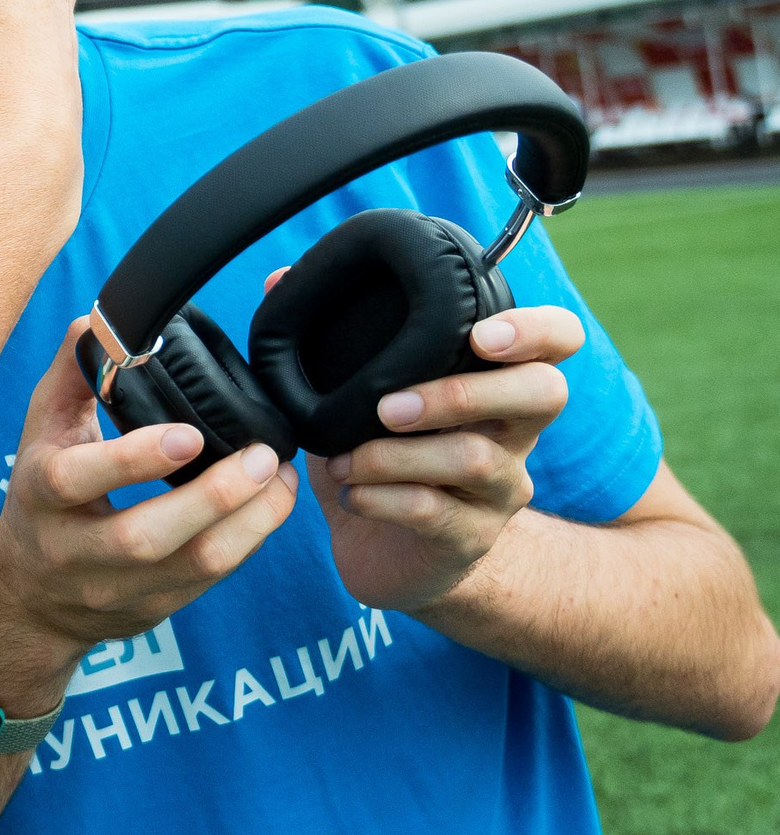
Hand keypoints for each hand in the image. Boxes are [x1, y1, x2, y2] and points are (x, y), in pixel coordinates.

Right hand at [0, 321, 300, 708]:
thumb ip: (72, 375)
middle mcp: (72, 549)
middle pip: (145, 538)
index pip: (78, 480)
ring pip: (191, 566)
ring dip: (249, 522)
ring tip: (279, 477)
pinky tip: (269, 504)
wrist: (28, 597)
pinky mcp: (152, 610)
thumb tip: (97, 321)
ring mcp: (113, 588)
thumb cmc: (40, 498)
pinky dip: (249, 540)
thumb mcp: (41, 432)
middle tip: (261, 456)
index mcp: (40, 495)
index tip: (189, 433)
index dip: (133, 459)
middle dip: (214, 497)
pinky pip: (210, 580)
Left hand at [297, 287, 583, 609]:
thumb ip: (328, 344)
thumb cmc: (381, 461)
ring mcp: (499, 489)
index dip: (536, 330)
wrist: (392, 556)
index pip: (558, 343)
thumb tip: (278, 278)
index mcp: (496, 386)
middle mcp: (513, 434)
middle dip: (465, 392)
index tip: (481, 334)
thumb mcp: (357, 402)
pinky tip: (348, 493)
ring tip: (341, 459)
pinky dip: (381, 497)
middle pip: (543, 394)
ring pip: (474, 458)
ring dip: (394, 454)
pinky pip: (435, 511)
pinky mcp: (469, 538)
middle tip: (389, 406)